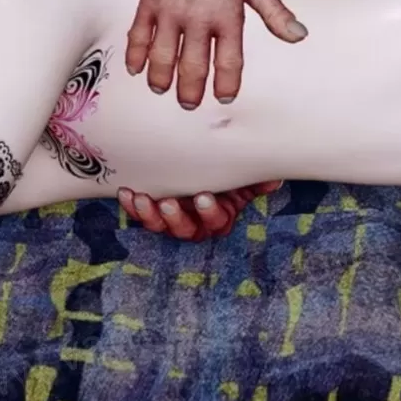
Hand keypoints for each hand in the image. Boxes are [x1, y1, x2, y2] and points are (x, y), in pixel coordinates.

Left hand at [118, 181, 281, 239]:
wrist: (202, 170)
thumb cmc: (224, 178)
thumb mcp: (241, 180)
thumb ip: (255, 180)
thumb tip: (274, 179)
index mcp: (219, 217)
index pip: (216, 221)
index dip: (210, 213)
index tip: (204, 197)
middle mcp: (195, 224)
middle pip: (186, 230)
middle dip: (176, 219)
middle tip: (168, 203)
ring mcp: (171, 220)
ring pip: (160, 226)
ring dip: (150, 215)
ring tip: (141, 199)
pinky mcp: (152, 213)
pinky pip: (140, 214)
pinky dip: (131, 206)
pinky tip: (126, 192)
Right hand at [126, 0, 305, 108]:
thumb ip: (276, 14)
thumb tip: (298, 35)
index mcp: (227, 16)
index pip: (228, 62)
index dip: (226, 85)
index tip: (224, 97)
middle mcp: (198, 17)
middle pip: (192, 66)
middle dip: (190, 91)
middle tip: (189, 103)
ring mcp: (171, 10)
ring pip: (162, 56)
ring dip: (161, 77)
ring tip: (162, 89)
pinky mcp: (151, 0)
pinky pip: (140, 33)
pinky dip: (135, 53)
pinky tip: (135, 68)